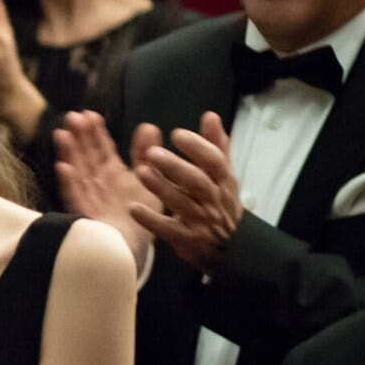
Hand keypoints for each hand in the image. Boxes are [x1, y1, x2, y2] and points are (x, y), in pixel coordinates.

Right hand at [55, 110, 158, 261]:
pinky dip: (68, 183)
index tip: (90, 114)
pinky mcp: (85, 213)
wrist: (132, 248)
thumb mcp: (148, 180)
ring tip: (62, 135)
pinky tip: (63, 168)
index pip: (101, 147)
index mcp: (110, 170)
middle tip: (73, 117)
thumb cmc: (139, 213)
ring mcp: (88, 196)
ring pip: (76, 171)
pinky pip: (75, 197)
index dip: (95, 131)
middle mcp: (96, 180)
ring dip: (68, 153)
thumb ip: (145, 154)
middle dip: (79, 136)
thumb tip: (148, 126)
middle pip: (86, 155)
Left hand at [131, 111, 242, 274]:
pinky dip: (150, 220)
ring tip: (139, 172)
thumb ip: (216, 146)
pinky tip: (133, 208)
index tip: (177, 133)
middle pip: (196, 181)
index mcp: (223, 181)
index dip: (197, 147)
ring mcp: (201, 220)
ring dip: (160, 187)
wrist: (232, 248)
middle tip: (151, 153)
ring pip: (181, 203)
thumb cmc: (221, 204)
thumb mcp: (224, 176)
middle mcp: (213, 199)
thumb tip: (210, 116)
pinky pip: (168, 229)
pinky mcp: (187, 239)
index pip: (214, 161)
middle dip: (174, 166)